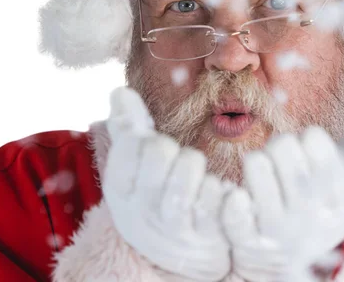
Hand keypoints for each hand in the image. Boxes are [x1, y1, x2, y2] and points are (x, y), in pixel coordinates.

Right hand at [103, 87, 230, 281]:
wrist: (174, 252)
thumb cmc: (153, 196)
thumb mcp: (133, 168)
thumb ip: (128, 128)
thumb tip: (120, 91)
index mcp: (120, 188)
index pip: (132, 142)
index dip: (147, 138)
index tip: (151, 149)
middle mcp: (141, 208)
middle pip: (160, 151)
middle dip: (172, 148)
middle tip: (177, 159)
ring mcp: (173, 225)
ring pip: (187, 171)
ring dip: (194, 164)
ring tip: (196, 172)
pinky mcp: (205, 236)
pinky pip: (216, 200)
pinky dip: (221, 190)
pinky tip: (223, 190)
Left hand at [222, 126, 343, 281]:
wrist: (304, 258)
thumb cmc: (323, 205)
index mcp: (337, 193)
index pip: (315, 139)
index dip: (310, 138)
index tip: (311, 149)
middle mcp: (309, 208)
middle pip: (282, 144)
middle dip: (281, 144)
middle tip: (283, 158)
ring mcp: (278, 225)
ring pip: (257, 162)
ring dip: (258, 160)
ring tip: (263, 170)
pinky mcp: (250, 239)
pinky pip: (236, 215)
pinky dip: (235, 200)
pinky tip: (238, 194)